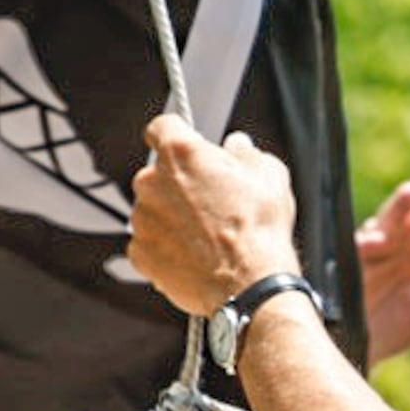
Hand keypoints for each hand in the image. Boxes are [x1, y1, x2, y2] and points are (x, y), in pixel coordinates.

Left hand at [129, 115, 300, 315]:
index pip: (162, 126)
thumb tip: (238, 146)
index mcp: (180, 153)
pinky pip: (149, 240)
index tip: (186, 144)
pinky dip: (166, 245)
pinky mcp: (140, 252)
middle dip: (180, 182)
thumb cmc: (259, 228)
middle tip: (211, 200)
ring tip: (207, 233)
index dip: (176, 134)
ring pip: (153, 208)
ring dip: (173, 215)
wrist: (249, 284)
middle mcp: (152, 181)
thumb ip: (246, 152)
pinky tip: (194, 254)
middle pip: (159, 172)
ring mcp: (142, 219)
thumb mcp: (269, 174)